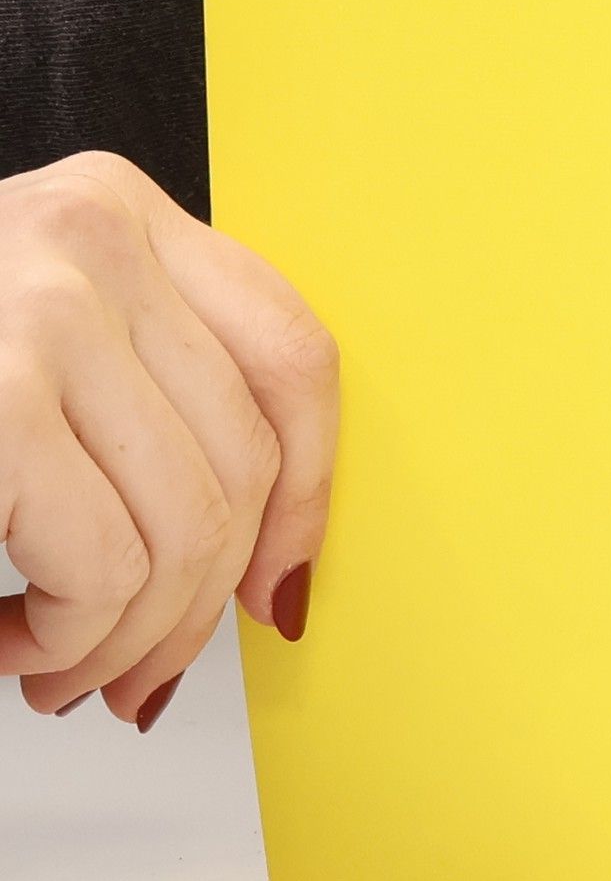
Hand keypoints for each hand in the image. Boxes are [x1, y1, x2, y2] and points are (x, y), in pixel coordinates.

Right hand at [0, 153, 336, 726]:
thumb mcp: (34, 339)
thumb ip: (143, 394)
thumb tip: (272, 561)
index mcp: (115, 211)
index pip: (294, 357)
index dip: (310, 495)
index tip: (280, 585)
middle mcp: (90, 235)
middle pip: (247, 463)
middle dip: (198, 608)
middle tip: (131, 669)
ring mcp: (36, 307)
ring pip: (187, 531)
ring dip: (123, 639)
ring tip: (54, 659)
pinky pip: (102, 565)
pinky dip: (66, 637)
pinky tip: (4, 638)